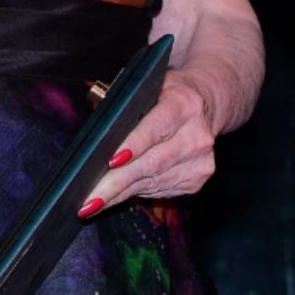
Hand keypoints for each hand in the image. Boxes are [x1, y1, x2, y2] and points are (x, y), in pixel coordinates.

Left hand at [78, 69, 218, 217]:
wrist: (205, 105)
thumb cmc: (164, 96)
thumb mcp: (145, 90)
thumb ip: (124, 108)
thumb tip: (94, 138)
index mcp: (183, 105)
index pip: (156, 127)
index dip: (133, 145)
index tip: (111, 162)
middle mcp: (196, 134)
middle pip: (152, 163)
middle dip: (116, 183)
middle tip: (89, 201)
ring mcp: (200, 160)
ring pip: (153, 181)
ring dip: (121, 194)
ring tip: (94, 204)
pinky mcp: (198, 178)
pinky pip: (161, 189)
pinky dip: (137, 192)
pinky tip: (120, 194)